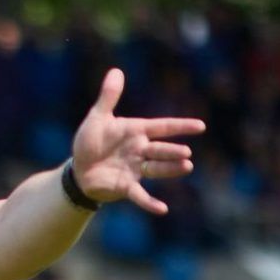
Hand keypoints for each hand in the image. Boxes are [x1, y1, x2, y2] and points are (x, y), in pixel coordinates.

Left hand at [71, 68, 203, 216]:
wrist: (78, 169)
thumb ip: (108, 97)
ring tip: (186, 166)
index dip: (180, 126)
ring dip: (170, 169)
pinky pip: (140, 195)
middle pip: (160, 149)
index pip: (162, 127)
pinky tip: (162, 209)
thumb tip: (116, 71)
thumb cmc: (90, 142)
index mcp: (136, 132)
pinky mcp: (126, 186)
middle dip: (173, 151)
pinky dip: (149, 202)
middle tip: (186, 152)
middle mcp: (140, 151)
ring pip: (156, 168)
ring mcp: (135, 169)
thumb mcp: (97, 118)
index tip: (200, 126)